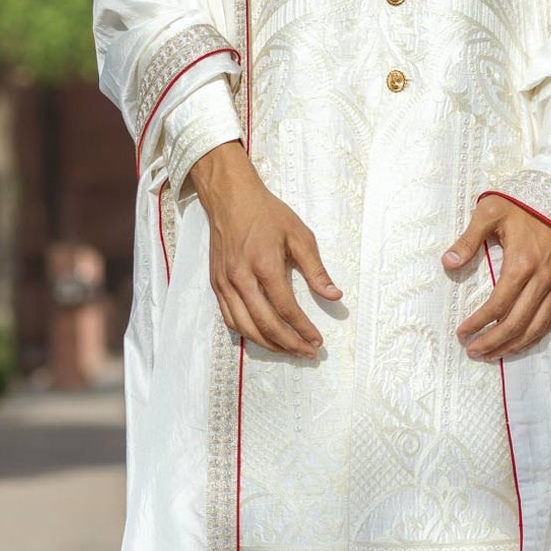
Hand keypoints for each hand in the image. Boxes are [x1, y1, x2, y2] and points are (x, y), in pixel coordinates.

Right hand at [191, 143, 341, 356]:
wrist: (230, 197)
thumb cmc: (267, 213)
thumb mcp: (299, 235)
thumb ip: (316, 269)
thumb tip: (334, 295)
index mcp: (265, 265)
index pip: (286, 308)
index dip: (303, 329)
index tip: (318, 341)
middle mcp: (241, 278)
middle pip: (265, 324)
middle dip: (288, 343)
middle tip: (307, 352)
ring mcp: (225, 283)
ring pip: (244, 327)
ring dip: (267, 344)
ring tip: (287, 350)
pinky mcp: (216, 284)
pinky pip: (229, 318)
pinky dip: (246, 332)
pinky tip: (261, 336)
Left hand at [443, 196, 550, 360]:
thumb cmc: (523, 203)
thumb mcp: (490, 211)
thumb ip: (468, 239)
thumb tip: (448, 263)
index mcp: (522, 263)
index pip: (497, 306)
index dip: (478, 324)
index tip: (462, 333)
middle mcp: (543, 279)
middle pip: (516, 324)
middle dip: (493, 342)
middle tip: (473, 351)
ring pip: (537, 327)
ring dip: (514, 345)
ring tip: (492, 355)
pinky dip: (536, 336)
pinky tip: (521, 342)